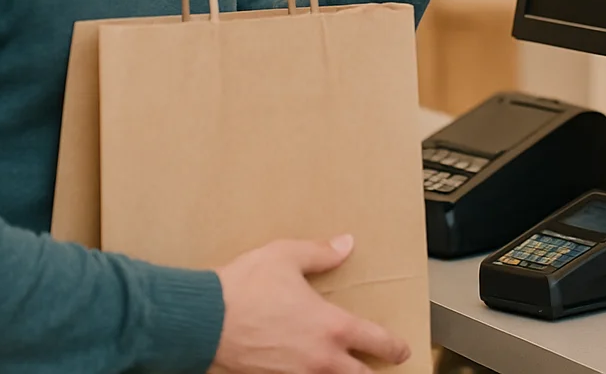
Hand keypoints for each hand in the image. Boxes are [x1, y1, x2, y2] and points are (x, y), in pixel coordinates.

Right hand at [212, 236, 410, 373]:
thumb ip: (321, 253)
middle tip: (379, 368)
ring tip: (343, 368)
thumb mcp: (286, 257)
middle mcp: (320, 358)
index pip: (376, 342)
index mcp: (332, 327)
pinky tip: (305, 369)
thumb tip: (346, 244)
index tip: (402, 350)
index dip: (394, 348)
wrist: (204, 320)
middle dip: (371, 373)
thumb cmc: (245, 287)